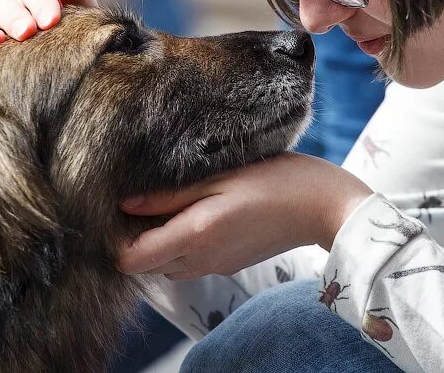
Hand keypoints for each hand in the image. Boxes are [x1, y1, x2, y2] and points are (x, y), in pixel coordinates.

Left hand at [117, 153, 372, 279]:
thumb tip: (125, 204)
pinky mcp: (230, 264)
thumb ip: (170, 195)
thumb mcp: (220, 177)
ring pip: (169, 263)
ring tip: (182, 200)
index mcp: (194, 236)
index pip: (130, 260)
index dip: (120, 237)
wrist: (324, 206)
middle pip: (147, 263)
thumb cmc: (277, 181)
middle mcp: (201, 260)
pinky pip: (194, 259)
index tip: (125, 208)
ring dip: (166, 238)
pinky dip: (188, 240)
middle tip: (154, 197)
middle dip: (142, 236)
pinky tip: (206, 209)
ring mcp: (217, 266)